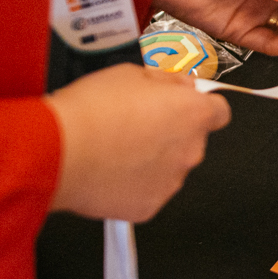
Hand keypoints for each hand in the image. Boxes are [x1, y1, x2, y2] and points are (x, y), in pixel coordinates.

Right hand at [45, 65, 231, 220]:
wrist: (60, 150)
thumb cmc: (92, 110)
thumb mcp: (132, 72)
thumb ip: (166, 80)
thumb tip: (179, 85)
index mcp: (193, 114)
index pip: (218, 111)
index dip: (199, 107)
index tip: (181, 106)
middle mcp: (191, 150)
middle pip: (191, 140)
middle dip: (170, 133)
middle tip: (135, 124)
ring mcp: (172, 181)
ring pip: (169, 167)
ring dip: (152, 159)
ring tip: (115, 147)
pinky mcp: (149, 205)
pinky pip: (148, 191)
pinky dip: (133, 183)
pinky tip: (109, 169)